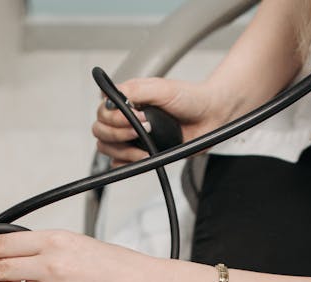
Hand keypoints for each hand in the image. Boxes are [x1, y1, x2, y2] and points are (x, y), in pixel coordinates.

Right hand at [92, 76, 227, 165]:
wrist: (211, 116)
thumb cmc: (189, 99)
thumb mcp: (161, 88)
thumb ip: (134, 90)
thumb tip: (110, 98)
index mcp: (126, 100)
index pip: (102, 112)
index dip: (114, 118)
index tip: (135, 117)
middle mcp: (126, 118)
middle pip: (100, 131)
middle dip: (118, 134)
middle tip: (143, 130)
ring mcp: (133, 137)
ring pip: (107, 148)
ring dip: (122, 151)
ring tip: (145, 147)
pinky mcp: (142, 153)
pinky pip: (120, 165)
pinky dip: (125, 164)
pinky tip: (141, 157)